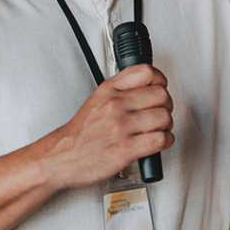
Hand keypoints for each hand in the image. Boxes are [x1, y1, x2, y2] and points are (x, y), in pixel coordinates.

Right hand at [50, 63, 173, 188]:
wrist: (63, 157)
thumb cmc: (81, 133)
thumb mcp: (97, 100)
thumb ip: (120, 89)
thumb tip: (146, 84)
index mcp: (109, 90)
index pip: (146, 72)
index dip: (160, 80)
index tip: (159, 88)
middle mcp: (115, 105)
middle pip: (161, 95)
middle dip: (166, 105)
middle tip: (161, 112)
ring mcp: (120, 127)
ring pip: (163, 117)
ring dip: (166, 125)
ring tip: (159, 129)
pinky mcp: (125, 149)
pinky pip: (160, 139)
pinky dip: (165, 141)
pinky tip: (158, 142)